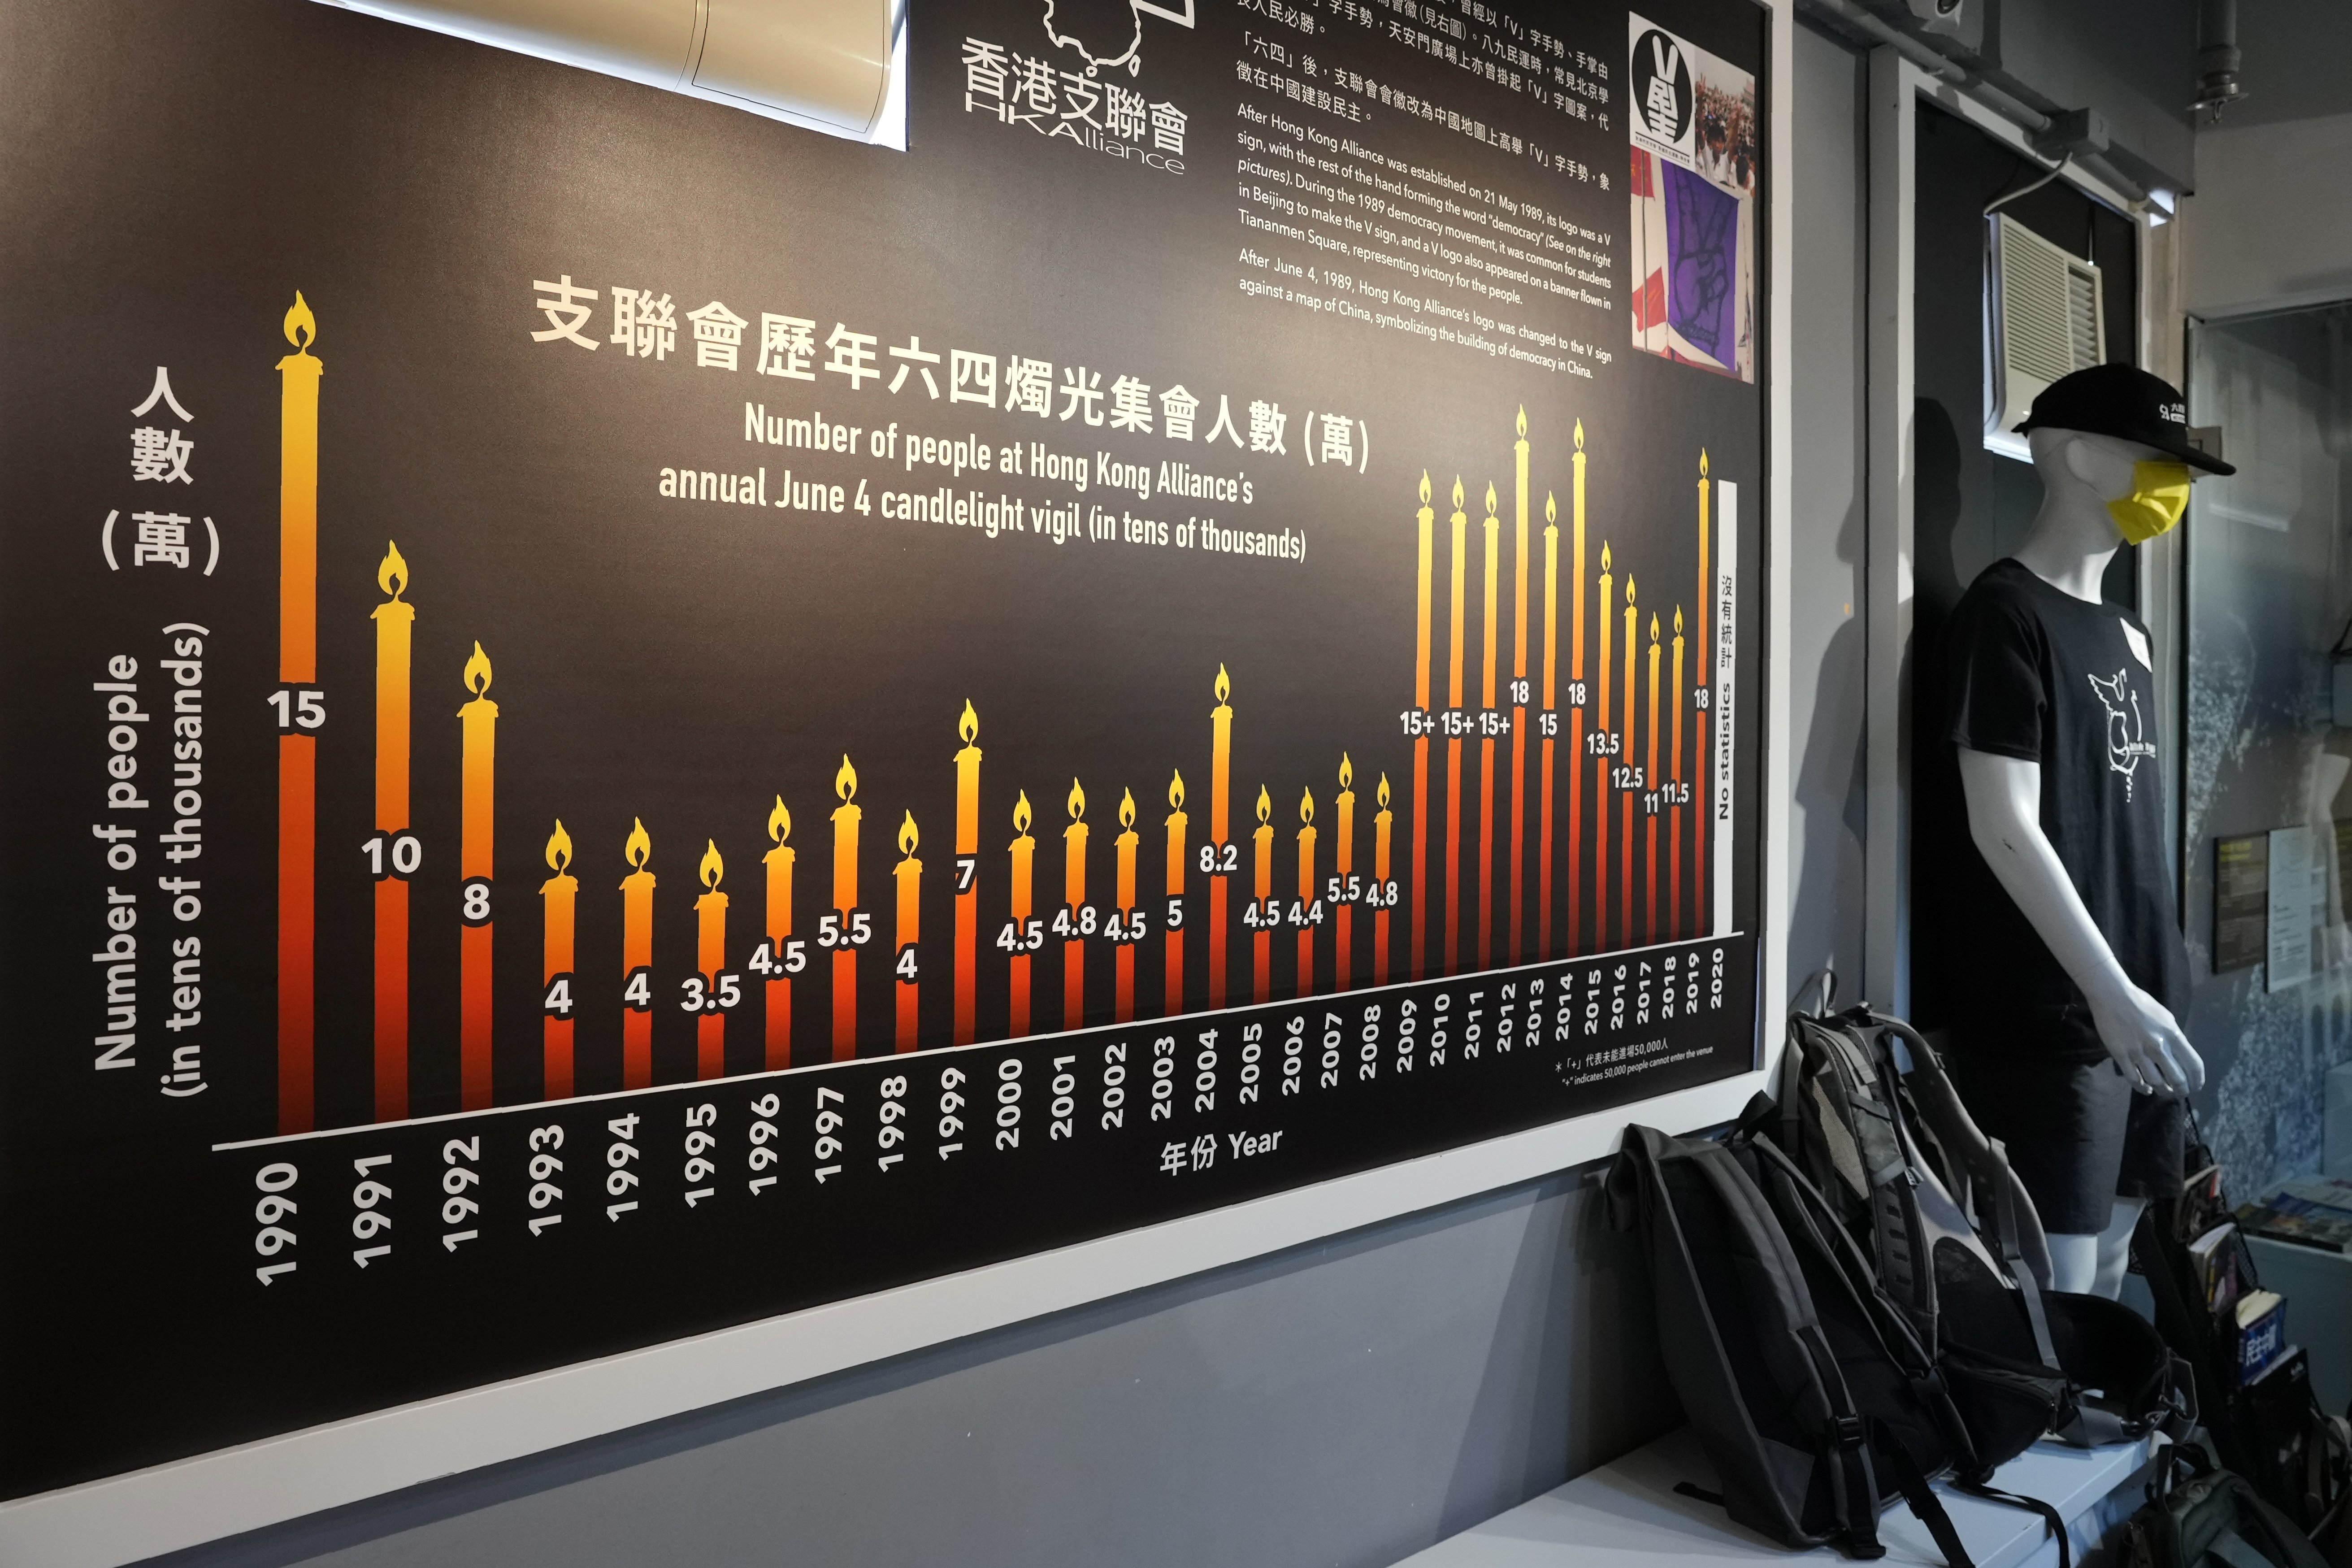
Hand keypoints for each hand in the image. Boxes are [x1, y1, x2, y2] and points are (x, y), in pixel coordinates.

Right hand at [2085, 981, 2203, 1095]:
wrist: (2112, 996)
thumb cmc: (2141, 1004)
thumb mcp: (2166, 1018)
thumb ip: (2174, 1038)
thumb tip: (2178, 1055)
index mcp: (2173, 1035)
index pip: (2193, 1065)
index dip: (2198, 1080)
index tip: (2196, 1086)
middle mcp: (2158, 1046)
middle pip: (2176, 1078)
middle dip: (2181, 1090)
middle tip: (2180, 1093)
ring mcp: (2138, 1052)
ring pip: (2156, 1082)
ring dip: (2163, 1091)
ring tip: (2164, 1092)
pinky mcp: (2121, 1055)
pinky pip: (2134, 1079)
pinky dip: (2142, 1088)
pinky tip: (2146, 1089)